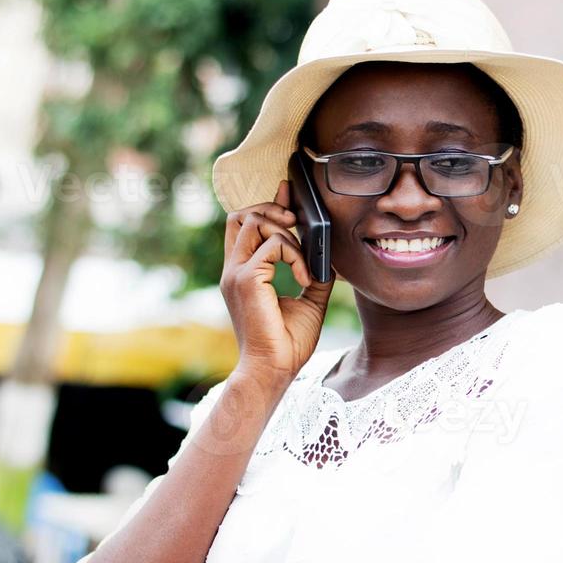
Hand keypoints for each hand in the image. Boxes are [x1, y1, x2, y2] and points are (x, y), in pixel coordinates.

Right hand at [221, 179, 334, 385]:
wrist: (273, 369)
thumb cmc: (287, 342)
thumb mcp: (308, 301)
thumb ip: (313, 274)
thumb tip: (329, 256)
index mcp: (242, 273)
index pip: (243, 225)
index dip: (265, 204)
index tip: (288, 194)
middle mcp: (234, 269)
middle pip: (242, 214)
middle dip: (273, 208)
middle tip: (297, 222)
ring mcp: (236, 273)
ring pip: (256, 222)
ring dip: (287, 233)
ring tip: (303, 261)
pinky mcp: (247, 279)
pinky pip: (274, 245)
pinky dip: (296, 257)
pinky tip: (306, 280)